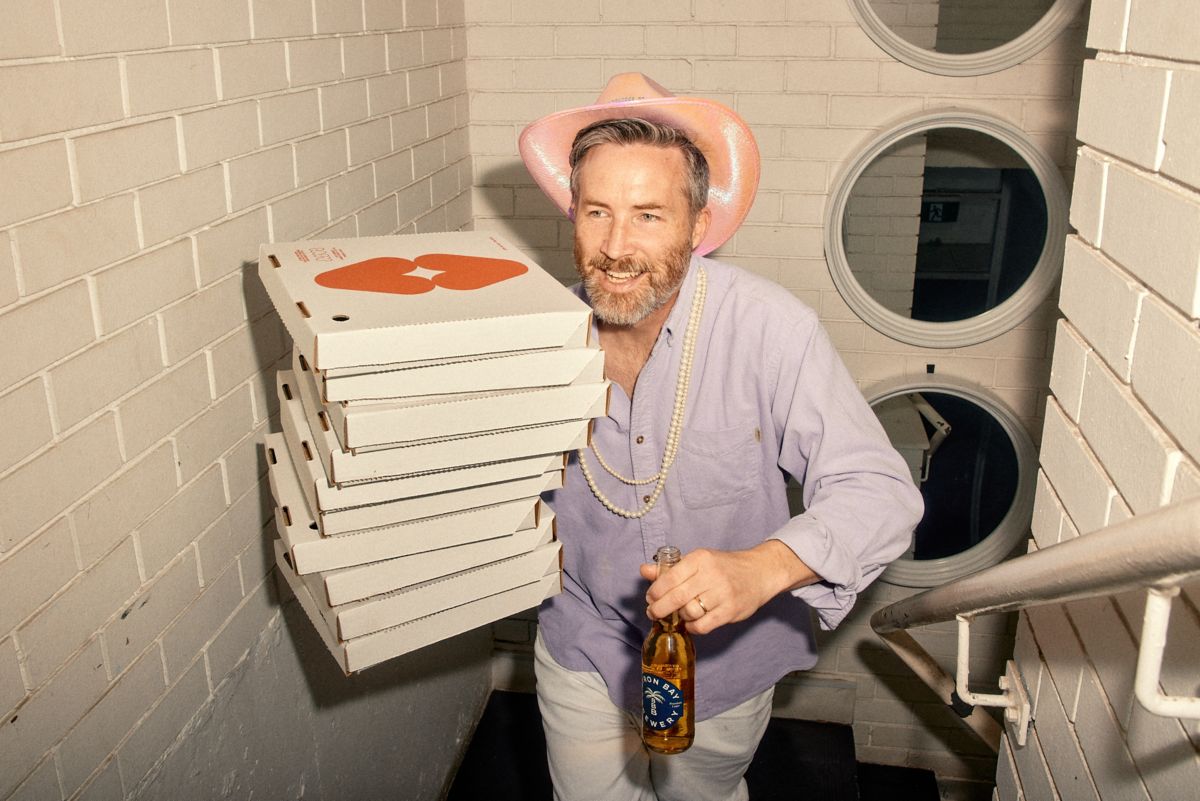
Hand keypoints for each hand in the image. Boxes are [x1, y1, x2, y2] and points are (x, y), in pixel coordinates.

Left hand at [640, 541, 818, 634]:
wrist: (760, 572)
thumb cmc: (724, 567)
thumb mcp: (698, 561)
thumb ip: (670, 568)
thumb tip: (644, 570)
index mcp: (700, 559)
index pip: (669, 578)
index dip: (654, 591)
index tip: (649, 598)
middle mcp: (710, 575)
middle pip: (675, 598)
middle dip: (658, 608)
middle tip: (653, 612)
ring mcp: (722, 594)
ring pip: (688, 612)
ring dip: (679, 616)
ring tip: (678, 614)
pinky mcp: (730, 611)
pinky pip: (703, 625)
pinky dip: (692, 627)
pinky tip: (691, 622)